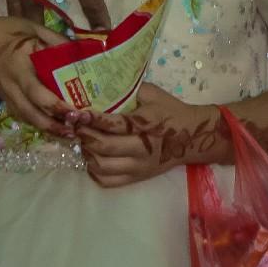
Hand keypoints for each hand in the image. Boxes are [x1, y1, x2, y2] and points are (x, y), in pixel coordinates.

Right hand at [0, 16, 71, 135]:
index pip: (36, 89)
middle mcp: (12, 84)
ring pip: (27, 117)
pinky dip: (39, 124)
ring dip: (48, 128)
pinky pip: (23, 116)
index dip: (55, 104)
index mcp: (19, 63)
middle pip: (31, 111)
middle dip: (53, 123)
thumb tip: (82, 52)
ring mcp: (8, 95)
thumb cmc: (9, 32)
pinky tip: (56, 128)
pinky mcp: (7, 101)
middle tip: (76, 128)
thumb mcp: (33, 28)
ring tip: (70, 134)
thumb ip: (56, 40)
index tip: (75, 111)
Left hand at [76, 83, 223, 187]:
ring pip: (102, 167)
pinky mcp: (136, 178)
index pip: (114, 124)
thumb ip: (131, 90)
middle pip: (104, 148)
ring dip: (87, 154)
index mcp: (146, 125)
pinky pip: (107, 181)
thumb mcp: (154, 95)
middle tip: (75, 127)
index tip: (78, 114)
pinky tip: (92, 158)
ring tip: (83, 142)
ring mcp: (138, 167)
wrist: (192, 138)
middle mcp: (142, 149)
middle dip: (85, 136)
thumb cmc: (171, 112)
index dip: (93, 119)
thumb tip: (105, 85)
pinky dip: (94, 171)